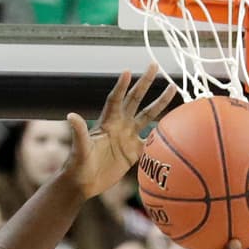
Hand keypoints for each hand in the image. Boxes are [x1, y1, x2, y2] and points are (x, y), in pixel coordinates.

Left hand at [63, 64, 177, 197]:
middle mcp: (119, 126)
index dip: (121, 86)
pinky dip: (163, 134)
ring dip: (160, 103)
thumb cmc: (77, 165)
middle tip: (155, 65)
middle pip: (135, 100)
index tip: (127, 70)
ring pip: (148, 116)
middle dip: (145, 83)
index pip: (116, 100)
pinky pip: (152, 140)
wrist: (83, 183)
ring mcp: (128, 137)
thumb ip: (79, 132)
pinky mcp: (134, 152)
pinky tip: (177, 124)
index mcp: (107, 122)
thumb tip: (71, 116)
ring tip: (173, 87)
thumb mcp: (79, 148)